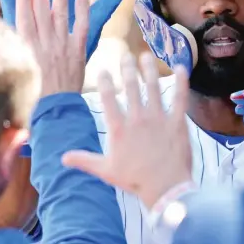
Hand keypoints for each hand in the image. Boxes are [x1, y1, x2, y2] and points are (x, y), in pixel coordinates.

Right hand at [15, 0, 88, 95]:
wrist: (54, 107)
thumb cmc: (35, 91)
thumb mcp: (23, 68)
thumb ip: (21, 46)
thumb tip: (21, 29)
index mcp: (27, 48)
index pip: (24, 17)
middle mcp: (44, 44)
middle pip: (41, 12)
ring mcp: (62, 47)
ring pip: (60, 16)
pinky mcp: (78, 52)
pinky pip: (82, 29)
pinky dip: (83, 13)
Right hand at [62, 52, 192, 208]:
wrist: (165, 188)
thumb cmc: (135, 180)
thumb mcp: (105, 171)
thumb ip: (84, 160)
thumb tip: (62, 158)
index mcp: (119, 128)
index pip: (107, 98)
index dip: (104, 81)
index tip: (103, 70)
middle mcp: (137, 118)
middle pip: (130, 86)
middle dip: (127, 68)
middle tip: (126, 55)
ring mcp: (158, 118)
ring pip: (153, 87)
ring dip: (148, 69)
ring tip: (144, 56)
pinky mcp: (177, 121)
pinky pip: (179, 97)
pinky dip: (181, 82)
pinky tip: (181, 67)